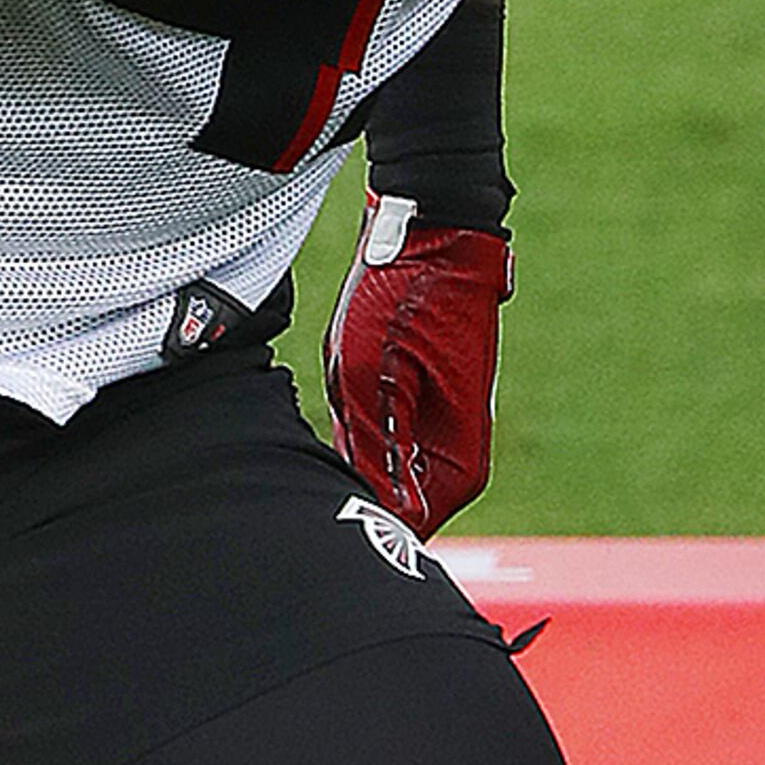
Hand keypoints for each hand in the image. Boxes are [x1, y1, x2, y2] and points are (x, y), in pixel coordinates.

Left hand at [324, 196, 508, 534]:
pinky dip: (358, 429)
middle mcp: (458, 458)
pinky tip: (341, 399)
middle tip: (306, 458)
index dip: (353, 517)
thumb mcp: (364, 376)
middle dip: (348, 488)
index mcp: (455, 463)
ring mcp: (444, 434)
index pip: (402, 528)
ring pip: (384, 475)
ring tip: (334, 410)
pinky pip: (386, 444)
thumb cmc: (400, 299)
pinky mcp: (429, 412)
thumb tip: (368, 512)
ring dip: (351, 455)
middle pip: (392, 508)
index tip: (315, 497)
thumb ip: (367, 448)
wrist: (434, 235)